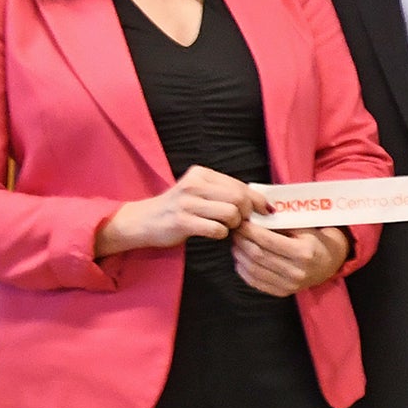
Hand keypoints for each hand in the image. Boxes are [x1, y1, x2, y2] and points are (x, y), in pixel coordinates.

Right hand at [96, 166, 254, 256]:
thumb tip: (260, 202)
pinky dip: (221, 234)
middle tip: (240, 222)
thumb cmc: (178, 208)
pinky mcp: (182, 222)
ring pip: (231, 213)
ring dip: (234, 225)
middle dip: (246, 214)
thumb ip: (224, 192)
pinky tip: (213, 233)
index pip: (240, 185)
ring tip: (225, 226)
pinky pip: (217, 229)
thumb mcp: (199, 191)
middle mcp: (194, 184)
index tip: (264, 211)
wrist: (143, 220)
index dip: (257, 200)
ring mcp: (187, 203)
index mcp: (201, 174)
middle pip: (239, 199)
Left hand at [229, 221, 348, 297]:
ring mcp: (289, 285)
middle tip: (235, 231)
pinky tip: (241, 258)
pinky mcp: (282, 292)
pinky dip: (243, 269)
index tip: (241, 222)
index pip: (267, 240)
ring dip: (239, 254)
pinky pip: (255, 282)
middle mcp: (297, 271)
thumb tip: (253, 216)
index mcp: (304, 252)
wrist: (329, 263)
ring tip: (236, 243)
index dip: (249, 230)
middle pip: (257, 255)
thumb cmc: (314, 240)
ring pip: (253, 269)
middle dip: (241, 241)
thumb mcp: (304, 227)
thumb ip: (281, 223)